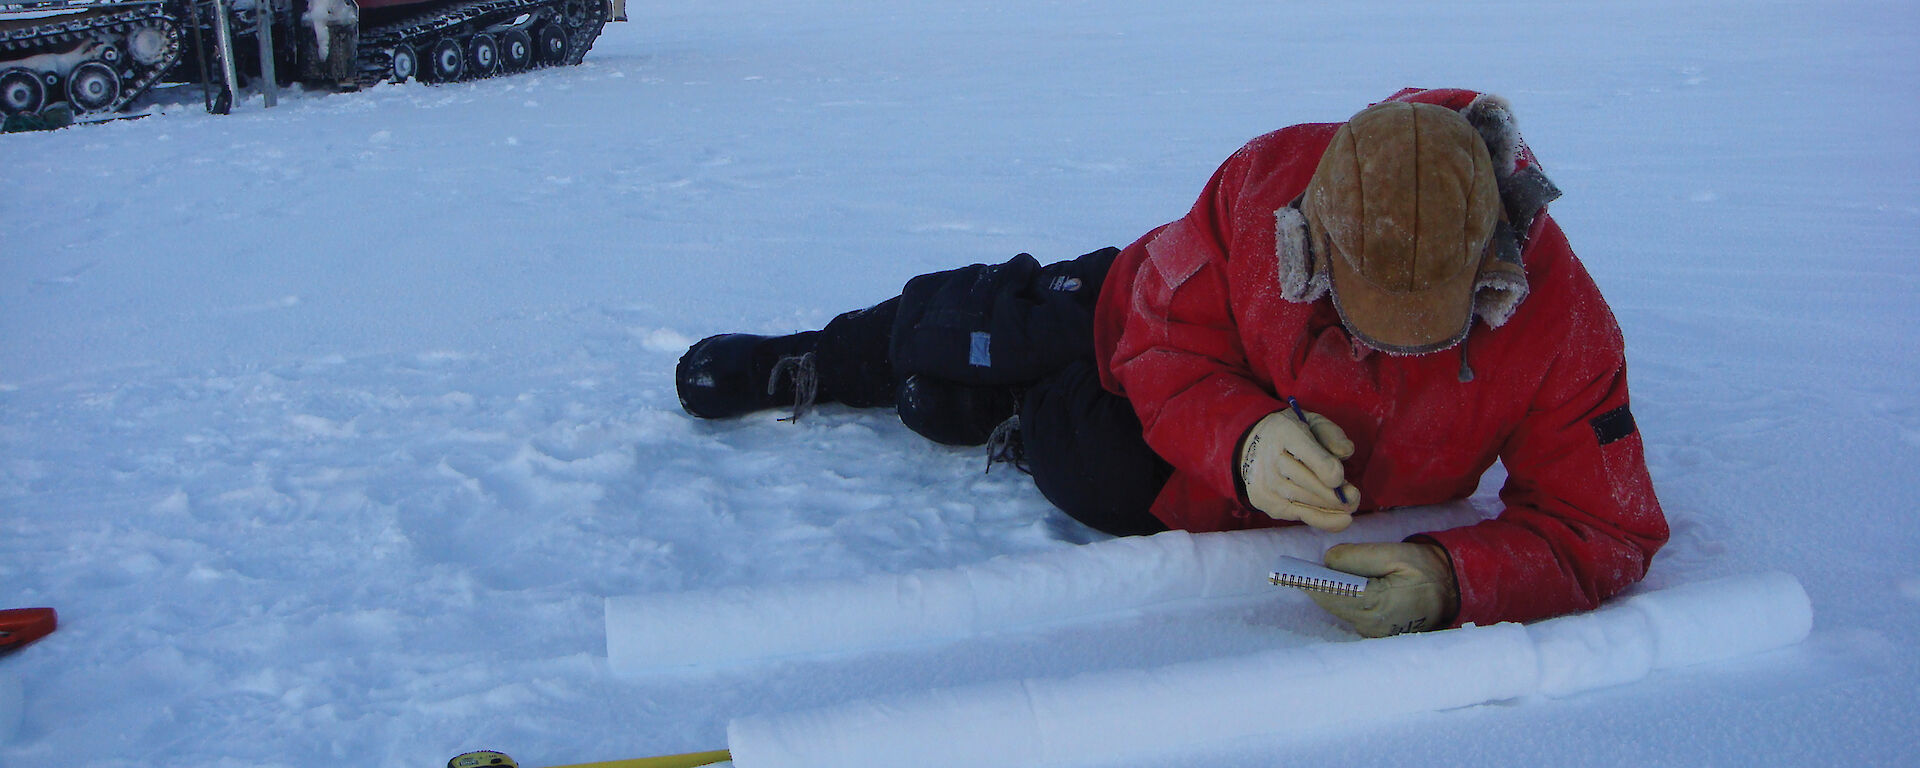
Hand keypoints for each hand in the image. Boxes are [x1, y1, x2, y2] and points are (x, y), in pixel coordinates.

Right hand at [1237, 409, 1360, 530]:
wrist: (1254, 442)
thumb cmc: (1293, 434)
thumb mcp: (1313, 423)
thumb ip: (1332, 435)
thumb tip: (1346, 452)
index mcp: (1284, 431)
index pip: (1308, 454)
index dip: (1327, 469)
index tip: (1341, 479)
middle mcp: (1269, 458)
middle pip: (1308, 483)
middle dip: (1336, 495)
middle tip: (1354, 498)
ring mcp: (1264, 482)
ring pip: (1305, 501)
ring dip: (1332, 507)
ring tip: (1350, 507)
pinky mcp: (1263, 500)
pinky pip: (1298, 514)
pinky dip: (1323, 519)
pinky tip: (1341, 520)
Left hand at [1307, 542, 1459, 636]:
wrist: (1452, 591)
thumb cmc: (1425, 569)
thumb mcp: (1394, 553)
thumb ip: (1358, 556)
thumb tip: (1328, 562)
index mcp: (1377, 603)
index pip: (1332, 594)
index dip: (1310, 583)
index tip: (1291, 575)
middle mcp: (1373, 624)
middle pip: (1331, 604)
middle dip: (1317, 587)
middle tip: (1299, 572)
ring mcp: (1374, 632)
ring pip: (1339, 610)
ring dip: (1330, 595)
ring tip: (1314, 577)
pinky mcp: (1377, 634)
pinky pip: (1351, 616)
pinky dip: (1343, 602)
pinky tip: (1339, 589)